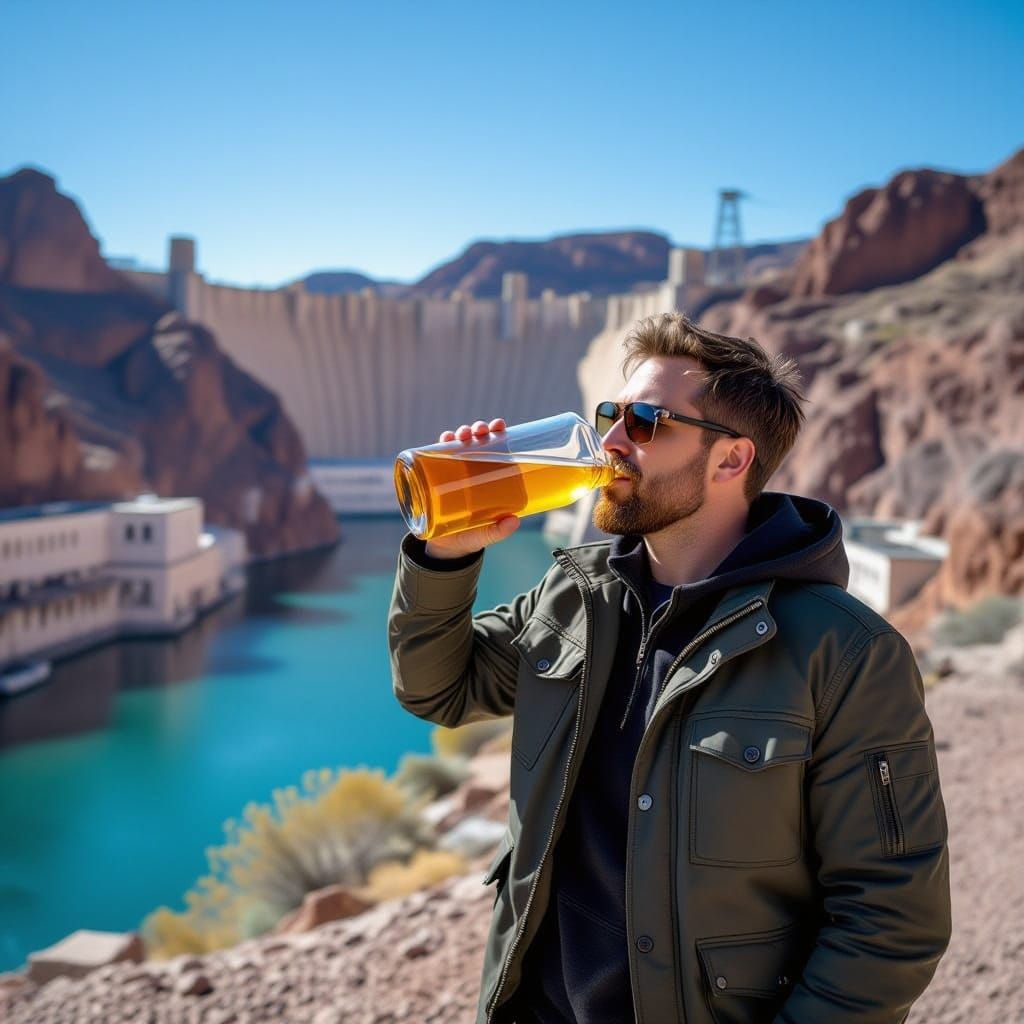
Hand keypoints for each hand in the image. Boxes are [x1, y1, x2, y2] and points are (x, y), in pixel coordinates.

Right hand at [424, 418, 520, 558]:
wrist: (444, 548)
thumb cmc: (470, 537)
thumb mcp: (485, 534)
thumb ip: (498, 531)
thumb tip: (515, 521)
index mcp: (488, 477)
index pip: (495, 448)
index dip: (497, 433)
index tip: (499, 426)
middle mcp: (471, 469)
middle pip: (476, 441)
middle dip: (478, 429)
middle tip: (480, 431)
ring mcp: (453, 472)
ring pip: (457, 445)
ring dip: (460, 433)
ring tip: (462, 435)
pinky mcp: (435, 478)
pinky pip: (435, 456)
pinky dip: (439, 444)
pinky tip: (445, 439)